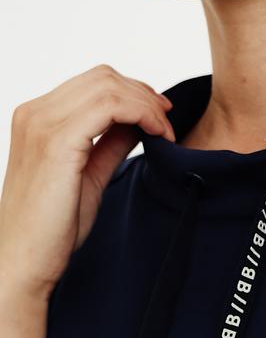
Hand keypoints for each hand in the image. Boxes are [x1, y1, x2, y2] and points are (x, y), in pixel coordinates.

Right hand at [0, 64, 175, 299]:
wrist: (25, 260)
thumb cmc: (52, 228)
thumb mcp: (88, 175)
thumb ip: (109, 145)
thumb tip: (136, 124)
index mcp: (38, 118)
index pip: (93, 83)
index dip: (133, 93)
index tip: (160, 116)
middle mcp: (35, 113)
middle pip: (102, 77)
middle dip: (143, 94)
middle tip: (167, 120)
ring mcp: (42, 124)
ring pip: (108, 86)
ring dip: (146, 105)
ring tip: (165, 131)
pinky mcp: (57, 142)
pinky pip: (109, 107)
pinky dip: (140, 114)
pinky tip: (156, 135)